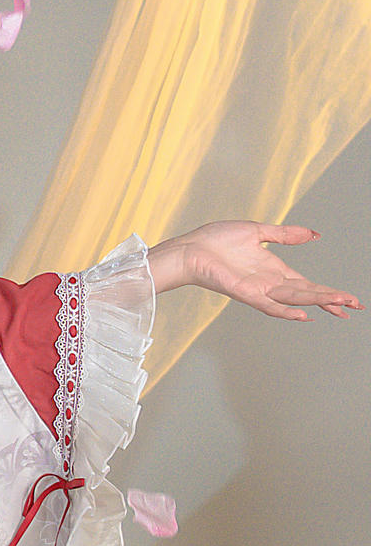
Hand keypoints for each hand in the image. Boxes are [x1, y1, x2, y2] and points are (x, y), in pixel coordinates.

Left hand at [150, 220, 360, 319]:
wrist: (190, 247)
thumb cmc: (216, 240)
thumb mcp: (259, 231)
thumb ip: (286, 234)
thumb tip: (314, 234)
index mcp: (274, 270)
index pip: (308, 285)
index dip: (329, 292)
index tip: (349, 299)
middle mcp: (269, 283)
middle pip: (307, 294)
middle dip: (332, 300)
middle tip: (356, 307)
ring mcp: (258, 290)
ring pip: (295, 299)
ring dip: (317, 302)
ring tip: (341, 305)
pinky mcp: (245, 293)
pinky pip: (268, 305)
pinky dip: (285, 310)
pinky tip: (303, 315)